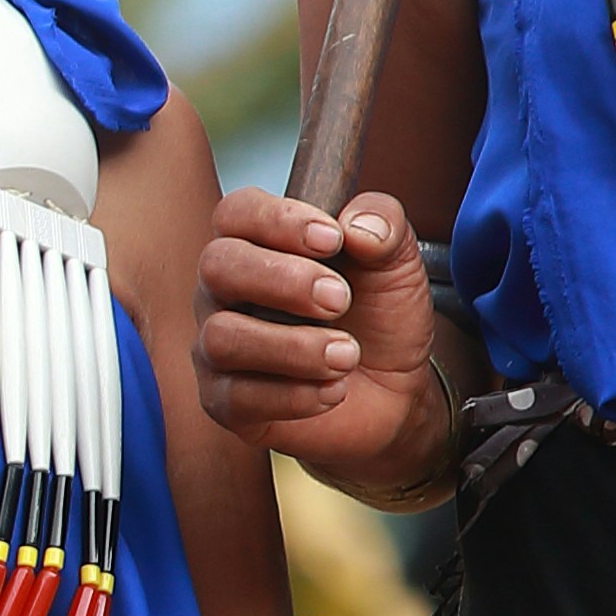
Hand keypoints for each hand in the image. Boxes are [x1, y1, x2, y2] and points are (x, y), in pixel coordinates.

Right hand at [195, 189, 443, 493]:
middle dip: (283, 281)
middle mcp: (225, 292)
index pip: (236, 213)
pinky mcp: (225, 402)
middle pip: (217, 266)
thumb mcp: (398, 263)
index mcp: (258, 244)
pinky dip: (295, 395)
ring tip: (347, 355)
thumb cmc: (379, 319)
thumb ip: (384, 225)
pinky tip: (334, 389)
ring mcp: (218, 347)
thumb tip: (356, 223)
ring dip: (294, 346)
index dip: (278, 220)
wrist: (394, 392)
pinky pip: (238, 397)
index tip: (332, 239)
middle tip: (340, 300)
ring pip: (222, 336)